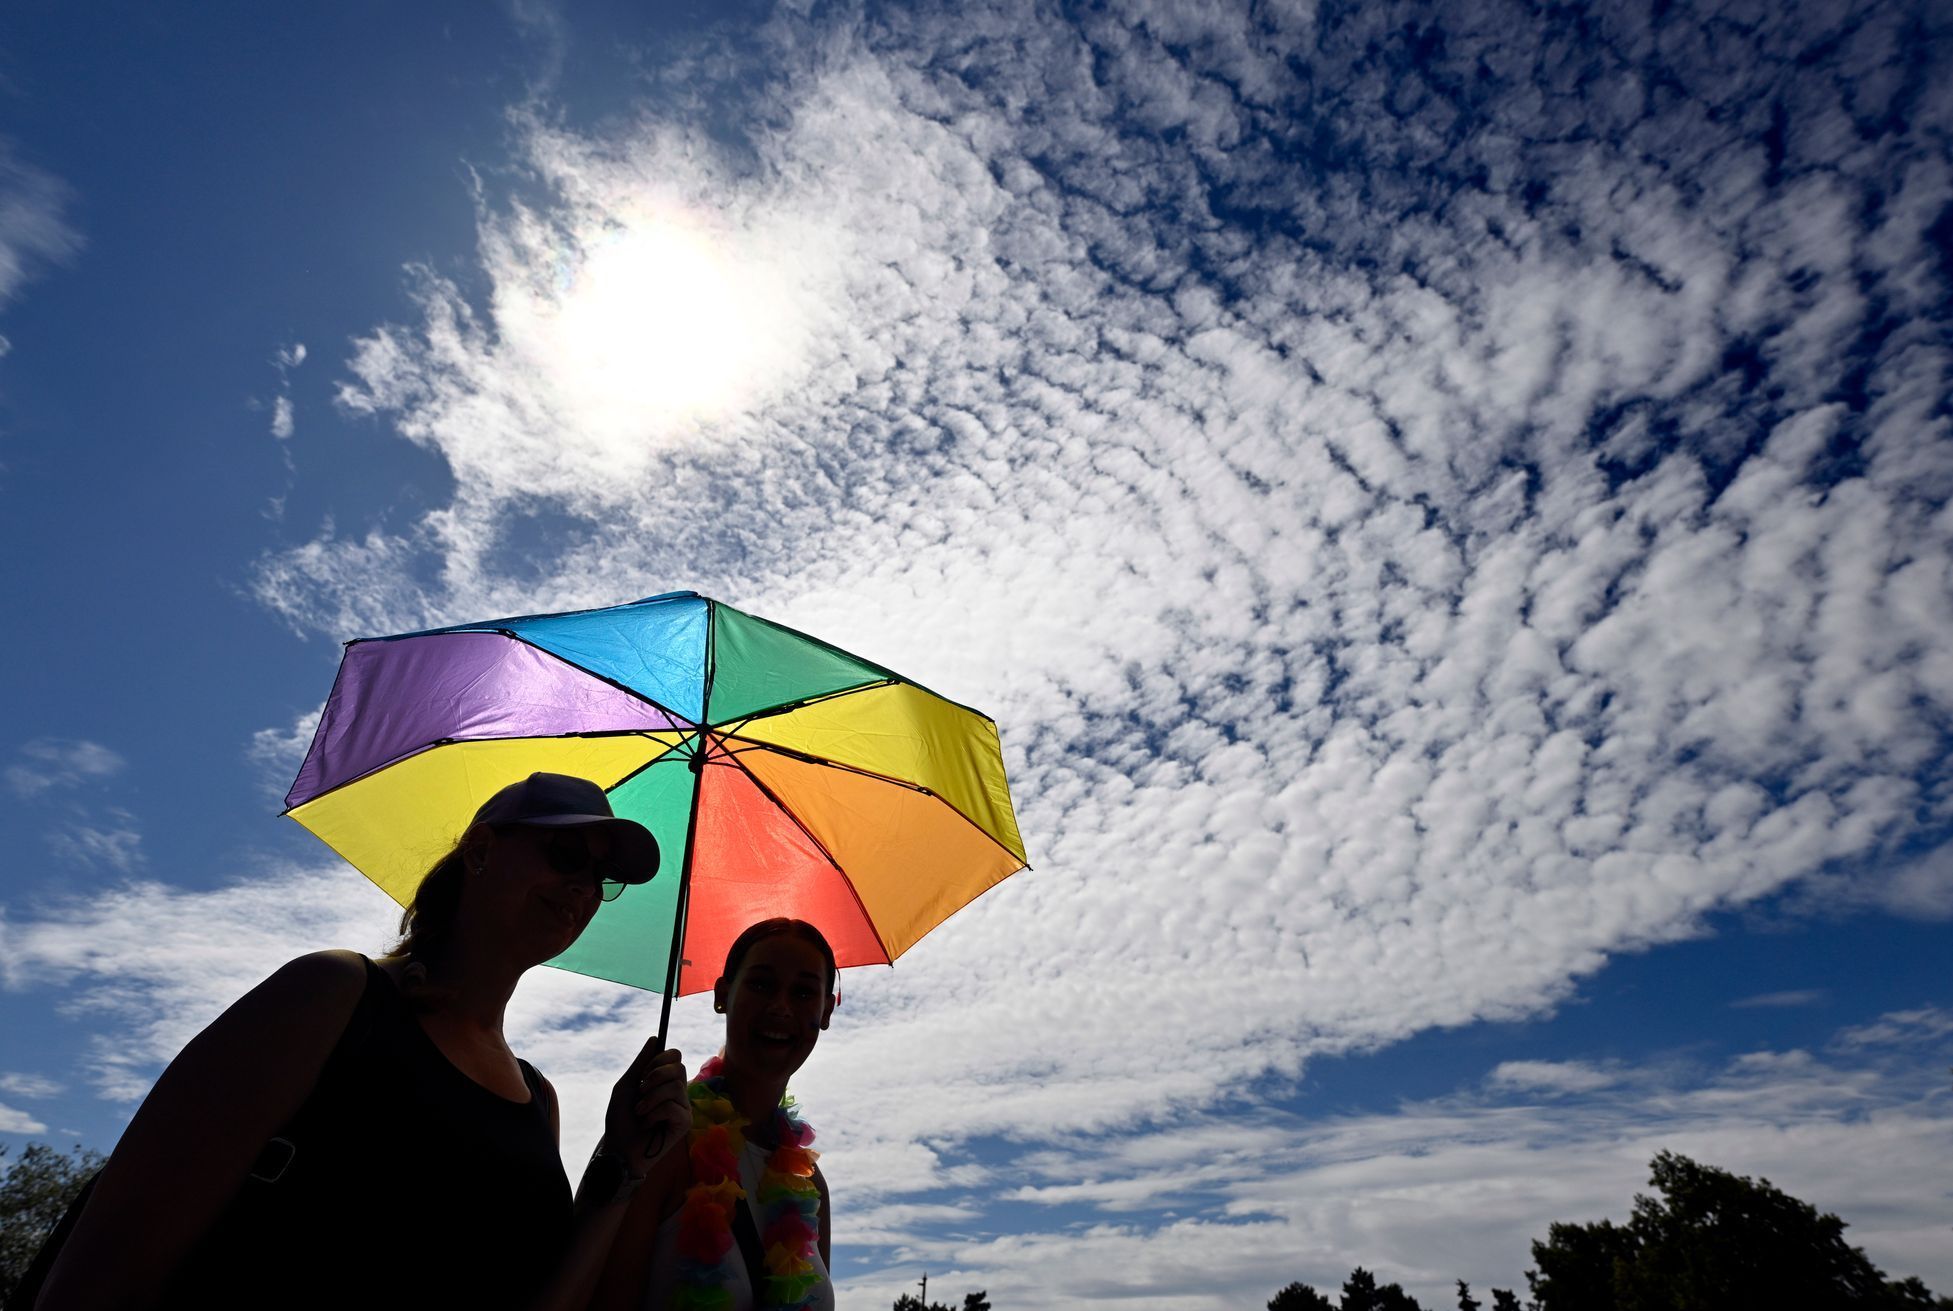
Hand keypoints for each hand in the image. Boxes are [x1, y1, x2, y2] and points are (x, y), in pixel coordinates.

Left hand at [603, 1041, 688, 1166]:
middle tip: (640, 1092)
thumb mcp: (626, 1086)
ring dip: (650, 1099)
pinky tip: (648, 1125)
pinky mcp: (685, 1123)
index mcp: (664, 1080)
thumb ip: (641, 1063)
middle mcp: (677, 1091)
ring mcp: (683, 1107)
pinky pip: (674, 1107)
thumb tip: (655, 1038)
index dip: (661, 1059)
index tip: (643, 1073)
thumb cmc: (620, 1119)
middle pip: (679, 1067)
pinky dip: (654, 1114)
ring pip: (675, 1087)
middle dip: (655, 1077)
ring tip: (640, 1112)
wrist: (618, 1148)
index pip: (675, 1055)